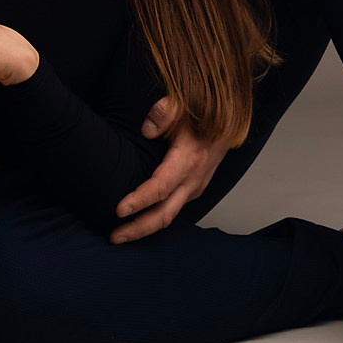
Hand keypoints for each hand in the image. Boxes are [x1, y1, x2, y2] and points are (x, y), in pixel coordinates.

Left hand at [109, 96, 229, 242]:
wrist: (227, 124)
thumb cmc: (201, 115)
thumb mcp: (182, 105)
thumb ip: (163, 113)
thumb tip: (146, 130)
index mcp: (188, 160)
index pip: (160, 187)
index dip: (139, 200)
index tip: (119, 210)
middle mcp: (193, 180)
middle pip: (164, 214)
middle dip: (138, 228)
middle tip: (115, 237)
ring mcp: (194, 188)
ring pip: (169, 216)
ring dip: (145, 227)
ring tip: (121, 235)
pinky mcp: (192, 191)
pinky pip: (173, 209)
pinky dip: (155, 219)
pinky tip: (139, 221)